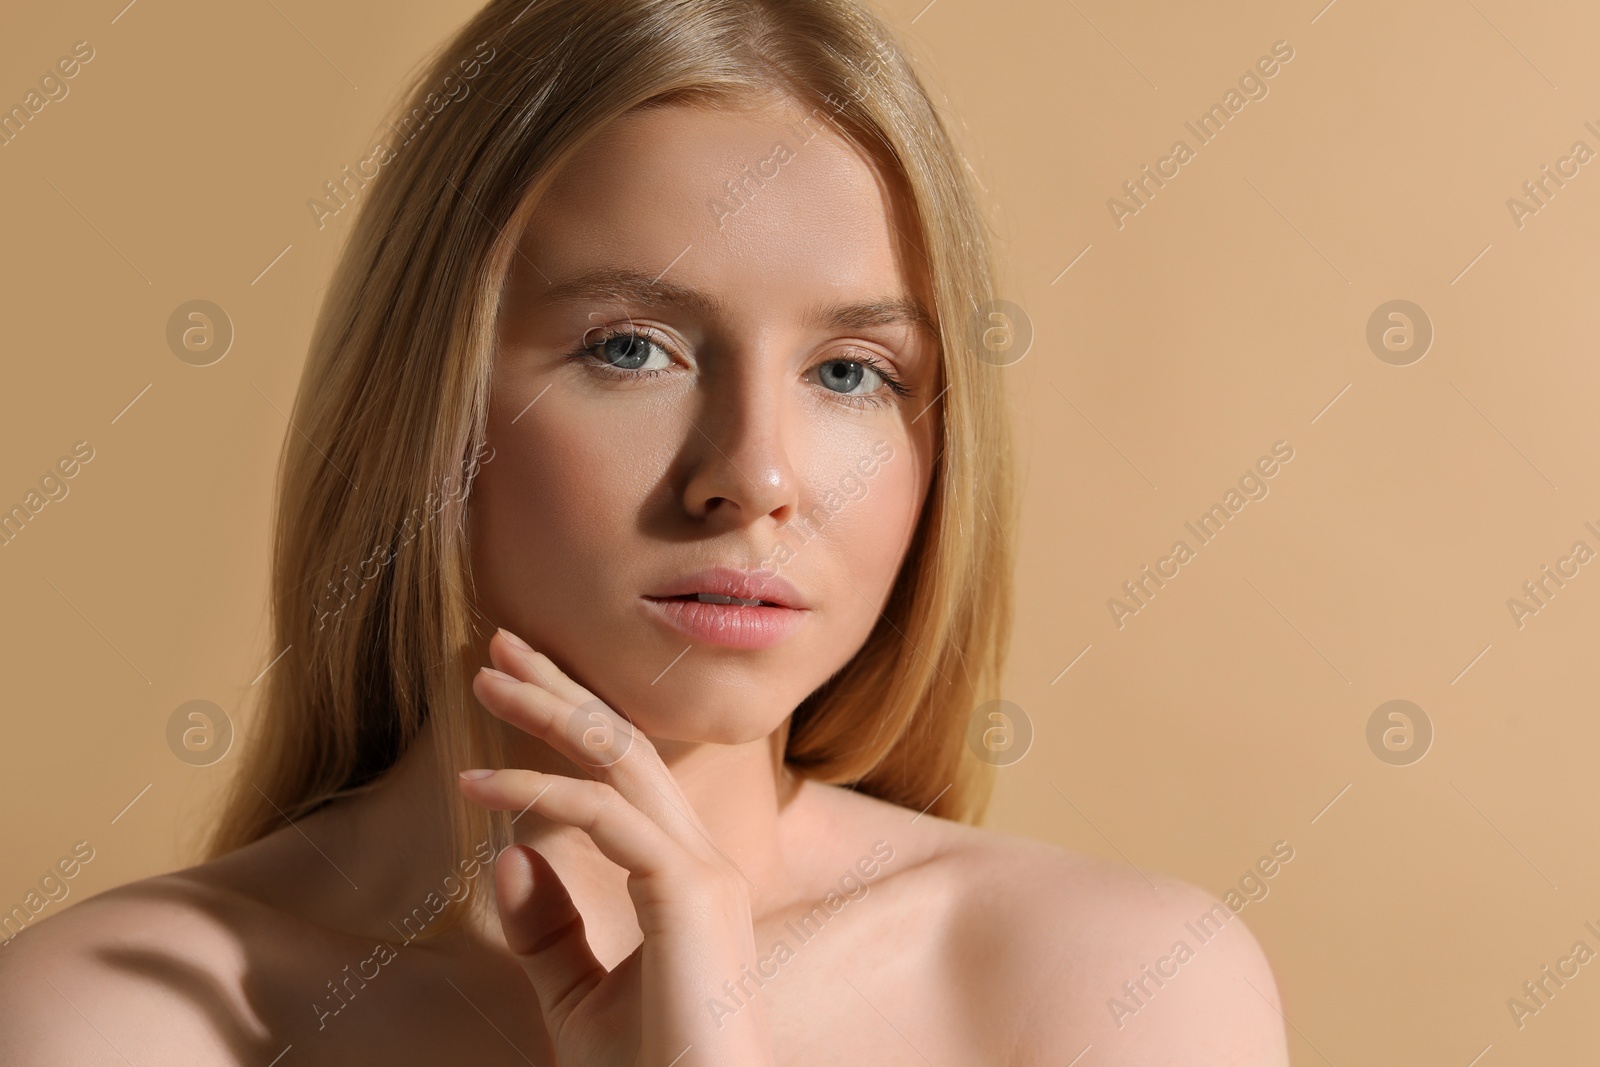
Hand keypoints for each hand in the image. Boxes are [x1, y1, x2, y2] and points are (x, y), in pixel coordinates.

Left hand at [458, 627, 775, 1066]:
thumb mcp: (576, 997)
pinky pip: (604, 816)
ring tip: (483, 677)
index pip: (624, 778)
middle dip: (561, 689)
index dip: (568, 725)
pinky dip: (537, 790)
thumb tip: (510, 848)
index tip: (509, 691)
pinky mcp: (689, 891)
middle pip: (626, 746)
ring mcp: (701, 871)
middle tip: (500, 643)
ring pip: (619, 760)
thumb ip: (549, 927)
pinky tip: (477, 785)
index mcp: (685, 879)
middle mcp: (700, 861)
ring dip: (547, 710)